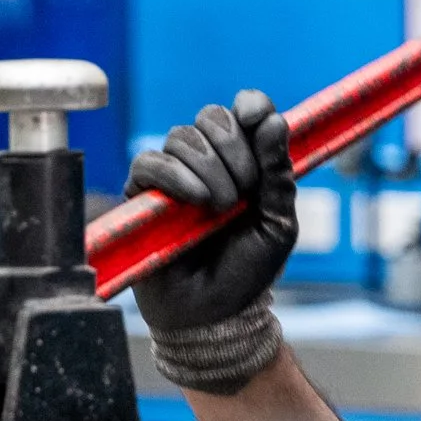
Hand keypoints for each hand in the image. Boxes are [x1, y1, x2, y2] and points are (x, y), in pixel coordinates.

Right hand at [124, 90, 296, 333]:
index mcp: (245, 163)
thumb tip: (273, 121)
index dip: (251, 105)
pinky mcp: (142, 195)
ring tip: (219, 207)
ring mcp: (174, 177)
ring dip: (207, 167)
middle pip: (212, 117)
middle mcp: (208, 163)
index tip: (256, 115)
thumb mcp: (277, 223)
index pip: (244, 112)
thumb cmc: (247, 271)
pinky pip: (150, 163)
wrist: (214, 314)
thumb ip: (278, 174)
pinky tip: (195, 202)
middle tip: (244, 189)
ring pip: (181, 136)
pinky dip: (176, 176)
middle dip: (233, 146)